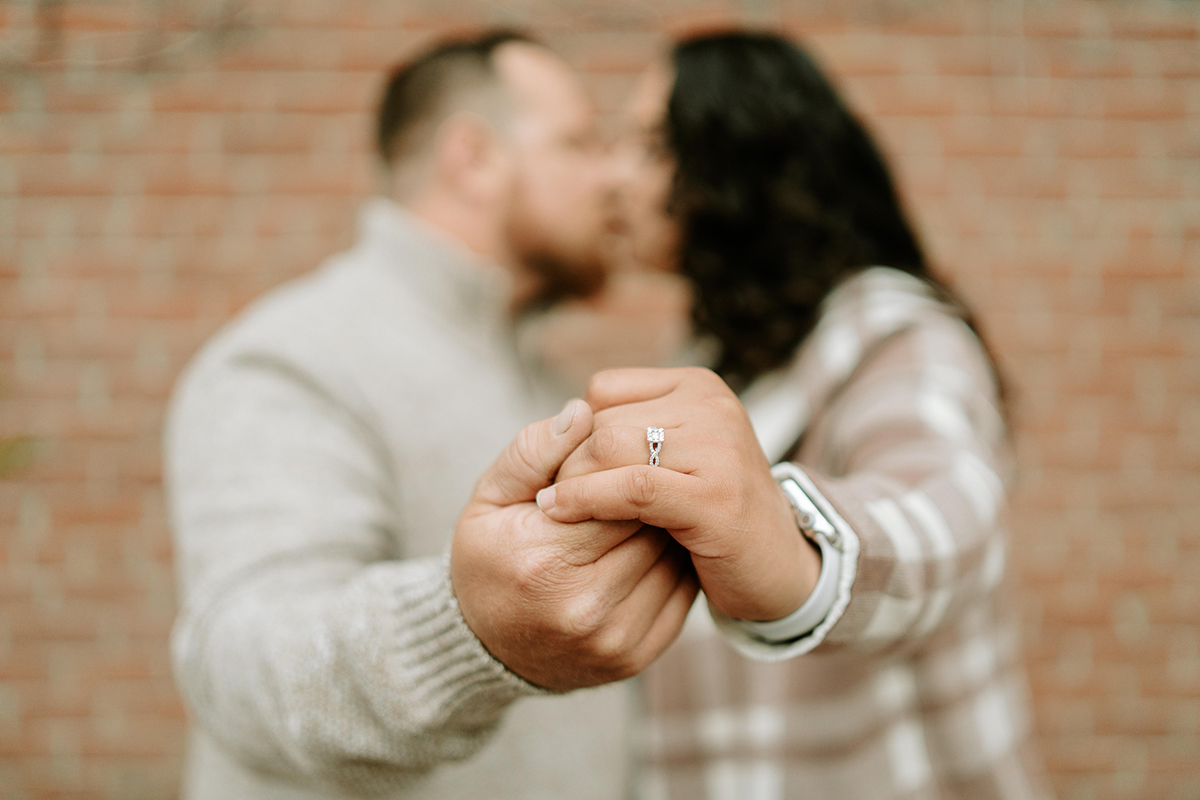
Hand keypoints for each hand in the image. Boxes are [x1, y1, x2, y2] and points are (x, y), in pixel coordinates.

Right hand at [450, 399, 698, 691]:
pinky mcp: (634, 657)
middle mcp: (583, 608)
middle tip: (652, 473)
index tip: (625, 454)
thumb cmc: (488, 557)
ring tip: (657, 506)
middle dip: (653, 497)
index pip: (617, 496)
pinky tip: (658, 547)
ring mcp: (613, 639)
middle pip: (651, 528)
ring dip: (670, 529)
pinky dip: (675, 566)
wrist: (483, 646)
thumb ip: (533, 452)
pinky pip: (678, 597)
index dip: (626, 468)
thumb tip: (583, 412)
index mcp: (543, 561)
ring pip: (671, 561)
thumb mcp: (490, 498)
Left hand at [541, 368, 820, 622]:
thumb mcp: (671, 459)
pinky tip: (561, 514)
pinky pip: (632, 487)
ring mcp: (720, 448)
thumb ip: (625, 432)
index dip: (572, 431)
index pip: (604, 390)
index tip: (557, 471)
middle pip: (602, 419)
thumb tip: (561, 421)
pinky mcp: (717, 496)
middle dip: (565, 460)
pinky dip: (587, 499)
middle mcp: (713, 406)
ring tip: (551, 507)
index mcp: (698, 387)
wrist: (780, 570)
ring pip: (610, 446)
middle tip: (546, 495)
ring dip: (570, 480)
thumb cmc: (712, 516)